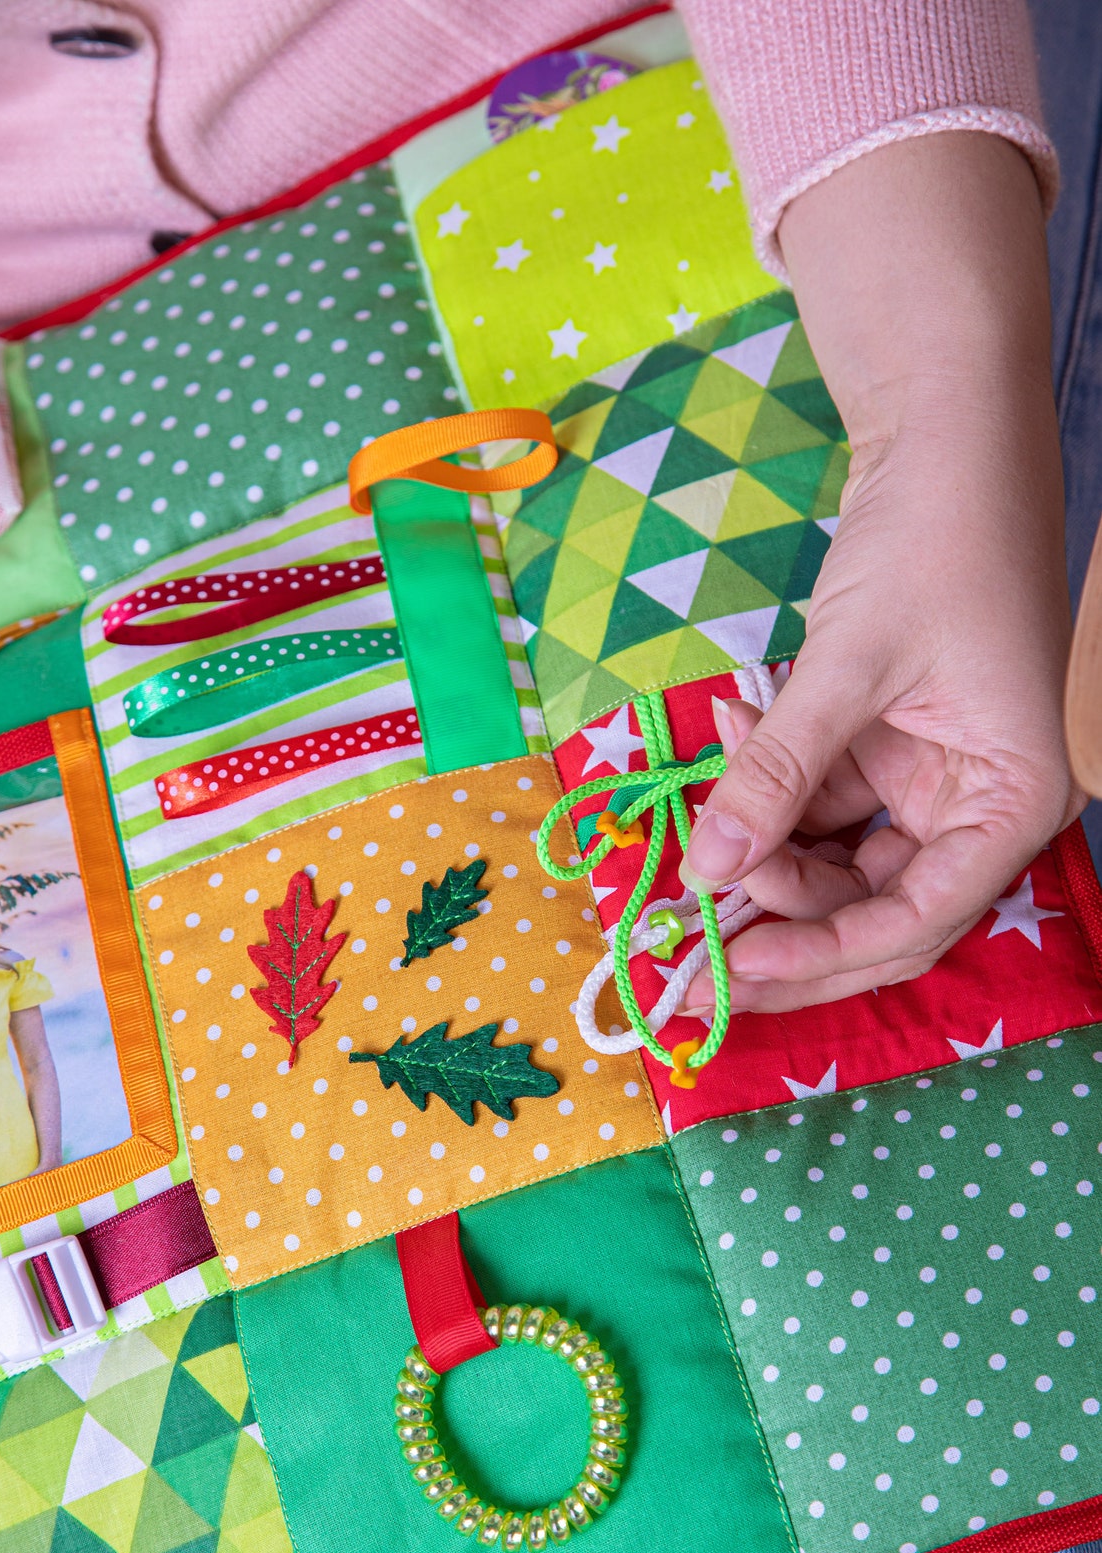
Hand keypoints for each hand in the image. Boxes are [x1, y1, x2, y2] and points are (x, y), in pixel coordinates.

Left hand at [678, 132, 1084, 1015]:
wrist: (946, 430)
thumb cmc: (934, 538)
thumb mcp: (849, 666)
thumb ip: (778, 775)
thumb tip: (706, 875)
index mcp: (1011, 800)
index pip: (918, 918)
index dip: (826, 955)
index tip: (738, 969)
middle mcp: (979, 803)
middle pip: (876, 906)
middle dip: (784, 924)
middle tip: (694, 951)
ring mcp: (931, 775)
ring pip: (837, 856)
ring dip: (761, 843)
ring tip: (698, 810)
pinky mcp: (887, 744)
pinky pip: (817, 795)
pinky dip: (765, 782)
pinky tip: (722, 732)